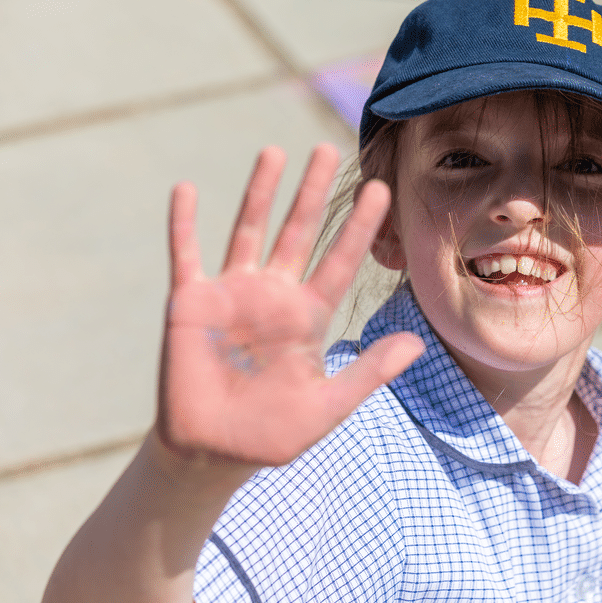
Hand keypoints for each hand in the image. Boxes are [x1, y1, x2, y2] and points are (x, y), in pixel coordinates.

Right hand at [156, 143, 422, 466]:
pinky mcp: (190, 303)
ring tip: (275, 152)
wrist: (214, 452)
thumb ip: (368, 372)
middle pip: (298, 232)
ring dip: (261, 192)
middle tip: (329, 149)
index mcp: (308, 316)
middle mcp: (273, 296)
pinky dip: (184, 223)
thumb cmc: (273, 434)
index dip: (360, 227)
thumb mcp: (328, 406)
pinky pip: (186, 255)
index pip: (340, 261)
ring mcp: (232, 295)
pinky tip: (187, 189)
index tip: (381, 190)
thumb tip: (417, 345)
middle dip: (313, 193)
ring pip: (249, 230)